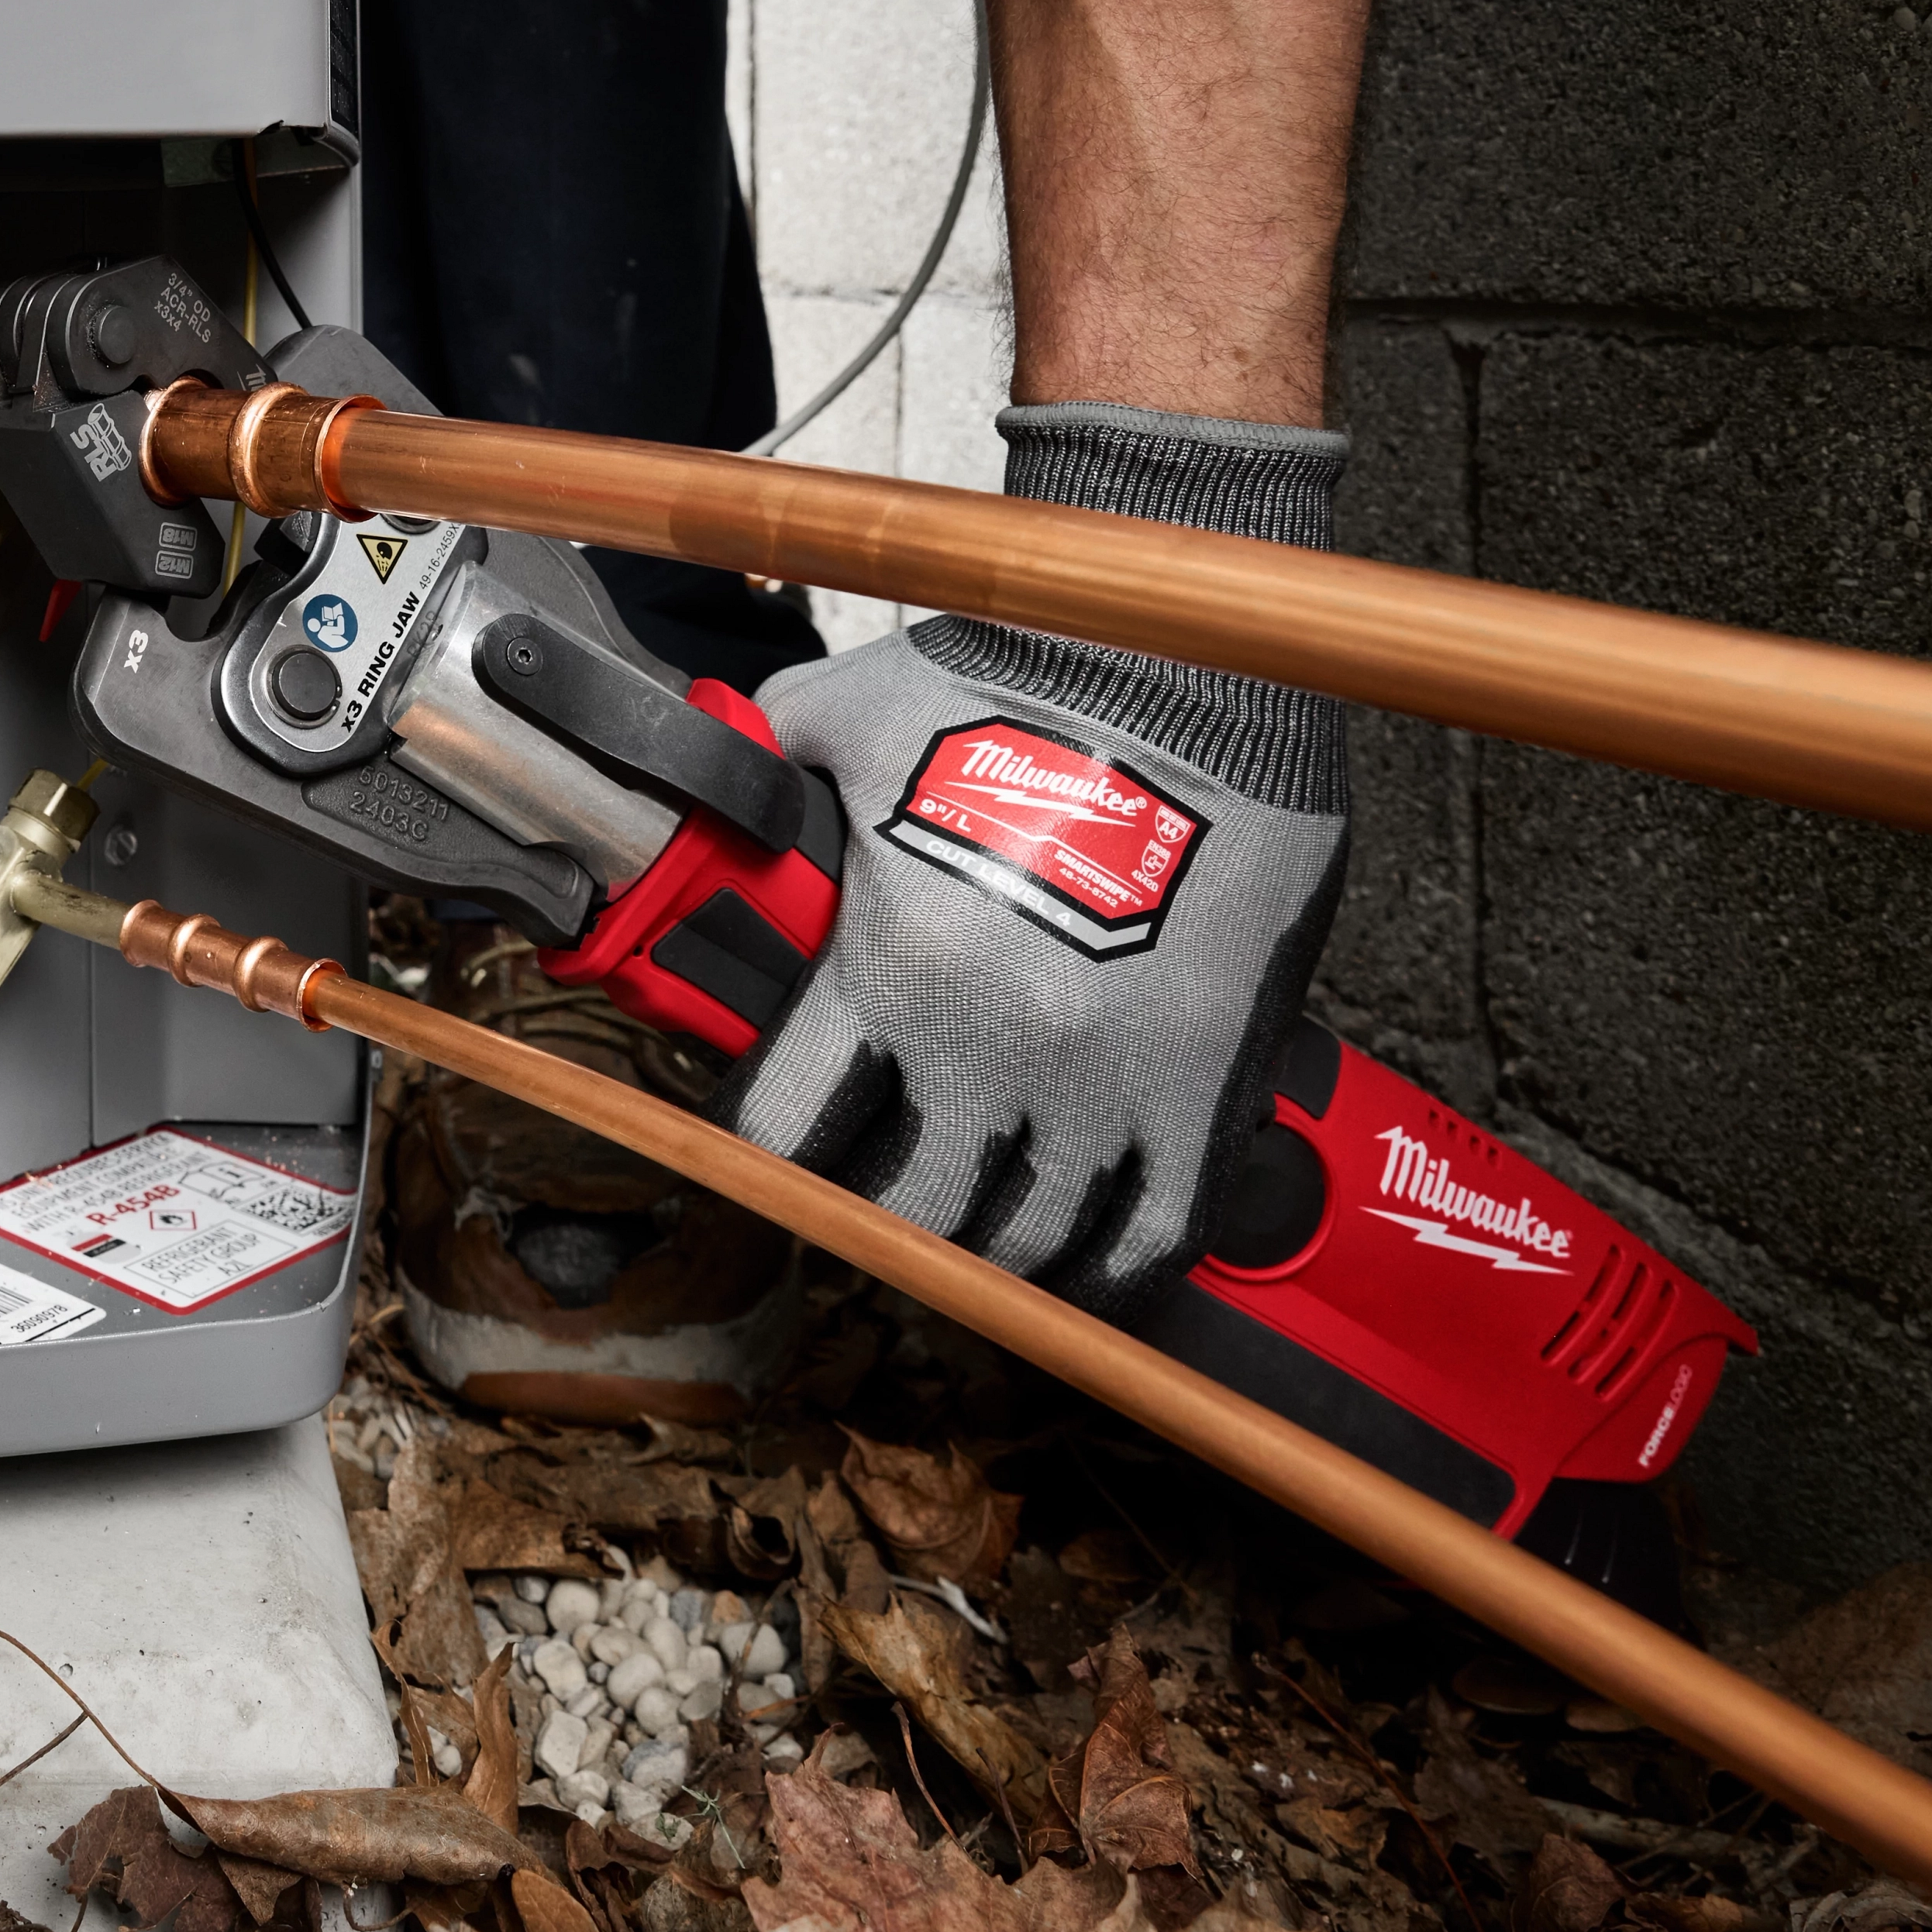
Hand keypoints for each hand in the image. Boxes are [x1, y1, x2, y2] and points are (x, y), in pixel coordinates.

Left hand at [716, 404, 1349, 1318]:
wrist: (1200, 668)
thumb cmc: (1028, 678)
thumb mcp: (860, 708)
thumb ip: (780, 755)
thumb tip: (730, 761)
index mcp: (891, 968)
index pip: (785, 1133)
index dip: (776, 1147)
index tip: (791, 1138)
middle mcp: (986, 1048)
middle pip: (906, 1215)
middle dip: (889, 1209)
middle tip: (894, 1182)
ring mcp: (1100, 1084)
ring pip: (1025, 1243)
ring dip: (997, 1240)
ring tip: (989, 1210)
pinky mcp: (1201, 1091)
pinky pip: (1149, 1238)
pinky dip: (1111, 1263)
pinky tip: (1088, 1250)